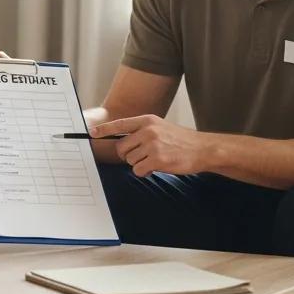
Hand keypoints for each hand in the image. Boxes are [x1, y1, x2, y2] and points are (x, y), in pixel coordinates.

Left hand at [90, 115, 211, 178]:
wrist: (202, 149)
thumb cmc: (181, 141)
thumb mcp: (161, 128)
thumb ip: (142, 132)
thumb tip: (123, 144)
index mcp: (148, 120)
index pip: (120, 124)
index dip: (104, 129)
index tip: (92, 133)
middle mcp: (148, 130)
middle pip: (122, 147)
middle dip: (128, 155)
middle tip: (142, 156)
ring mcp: (152, 145)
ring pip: (130, 160)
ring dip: (139, 164)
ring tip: (155, 160)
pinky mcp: (157, 159)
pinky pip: (138, 170)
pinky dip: (145, 172)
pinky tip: (157, 167)